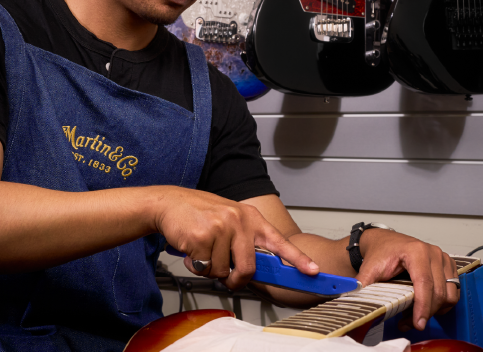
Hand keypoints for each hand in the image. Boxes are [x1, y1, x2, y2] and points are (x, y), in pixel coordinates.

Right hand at [151, 187, 318, 289]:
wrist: (170, 203)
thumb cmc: (200, 214)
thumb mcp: (229, 220)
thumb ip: (244, 241)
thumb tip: (253, 271)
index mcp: (250, 218)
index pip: (279, 241)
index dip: (297, 259)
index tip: (313, 271)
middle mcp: (239, 221)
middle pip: (249, 268)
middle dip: (236, 279)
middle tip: (225, 275)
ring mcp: (221, 228)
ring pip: (223, 271)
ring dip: (210, 269)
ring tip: (203, 250)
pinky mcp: (202, 237)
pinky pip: (205, 268)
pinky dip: (196, 265)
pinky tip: (192, 248)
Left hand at [355, 229, 458, 330]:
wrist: (384, 242)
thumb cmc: (381, 252)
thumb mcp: (370, 268)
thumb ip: (364, 284)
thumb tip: (356, 298)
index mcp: (415, 251)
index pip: (425, 283)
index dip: (423, 306)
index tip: (418, 323)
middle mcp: (432, 253)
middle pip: (438, 292)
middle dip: (425, 313)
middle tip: (409, 323)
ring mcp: (442, 259)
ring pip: (449, 294)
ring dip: (435, 310)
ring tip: (416, 315)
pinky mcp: (447, 266)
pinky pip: (453, 291)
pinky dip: (442, 304)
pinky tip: (426, 306)